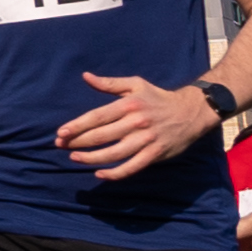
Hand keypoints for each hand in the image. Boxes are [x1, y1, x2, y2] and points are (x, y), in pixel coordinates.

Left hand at [56, 68, 218, 181]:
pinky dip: (115, 174)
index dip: (77, 126)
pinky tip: (100, 174)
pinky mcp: (155, 154)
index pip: (97, 117)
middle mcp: (136, 122)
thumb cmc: (158, 97)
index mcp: (129, 105)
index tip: (61, 133)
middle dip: (78, 142)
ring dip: (91, 158)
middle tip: (60, 145)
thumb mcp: (135, 85)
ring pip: (114, 154)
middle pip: (101, 136)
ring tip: (75, 158)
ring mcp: (146, 140)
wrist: (191, 112)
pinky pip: (132, 167)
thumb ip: (109, 84)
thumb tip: (85, 76)